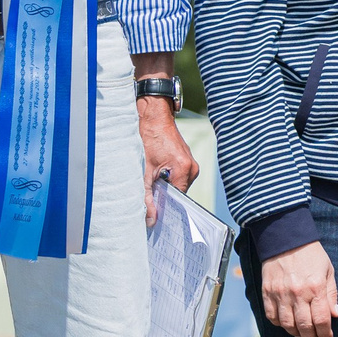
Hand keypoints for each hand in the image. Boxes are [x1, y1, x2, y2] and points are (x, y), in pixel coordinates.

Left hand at [138, 95, 197, 226]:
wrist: (155, 118)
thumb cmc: (150, 139)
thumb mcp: (145, 169)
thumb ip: (147, 195)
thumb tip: (150, 218)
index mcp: (184, 170)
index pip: (178, 199)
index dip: (166, 204)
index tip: (155, 208)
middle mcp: (192, 168)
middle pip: (179, 193)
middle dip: (165, 194)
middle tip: (150, 192)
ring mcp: (192, 164)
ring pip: (179, 185)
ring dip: (166, 185)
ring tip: (153, 178)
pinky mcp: (188, 161)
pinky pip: (179, 177)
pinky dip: (169, 178)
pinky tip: (158, 172)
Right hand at [262, 241, 337, 336]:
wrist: (285, 237)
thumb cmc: (311, 254)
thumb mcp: (328, 271)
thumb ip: (332, 295)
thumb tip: (336, 315)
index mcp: (315, 287)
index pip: (321, 320)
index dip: (325, 334)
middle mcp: (297, 293)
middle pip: (304, 327)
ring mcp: (280, 293)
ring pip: (287, 325)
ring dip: (295, 334)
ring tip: (301, 336)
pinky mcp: (267, 292)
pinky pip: (272, 316)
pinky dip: (279, 324)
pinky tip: (286, 324)